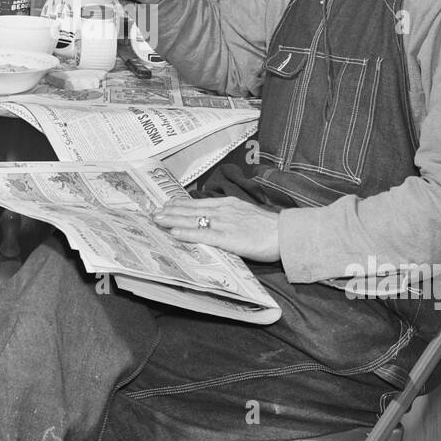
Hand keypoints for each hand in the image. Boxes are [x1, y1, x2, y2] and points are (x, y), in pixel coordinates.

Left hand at [152, 197, 280, 262]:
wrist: (287, 233)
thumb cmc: (270, 228)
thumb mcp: (248, 215)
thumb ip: (232, 216)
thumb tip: (218, 221)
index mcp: (229, 204)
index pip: (199, 202)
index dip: (180, 204)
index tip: (166, 204)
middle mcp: (223, 210)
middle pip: (191, 209)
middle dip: (170, 210)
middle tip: (153, 211)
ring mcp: (225, 223)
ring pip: (193, 219)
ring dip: (172, 219)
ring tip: (157, 219)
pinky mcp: (228, 238)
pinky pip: (203, 235)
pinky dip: (187, 233)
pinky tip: (174, 232)